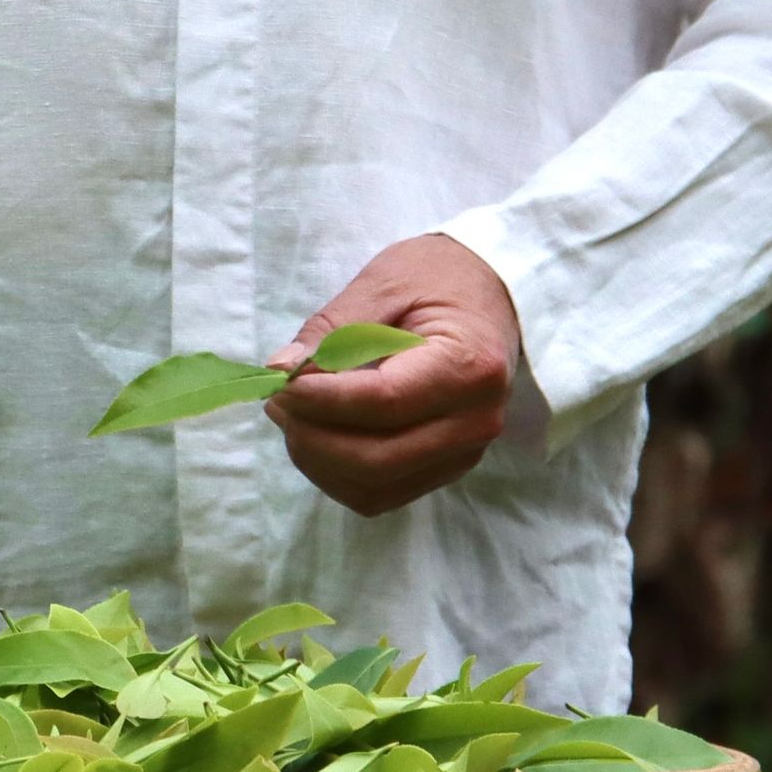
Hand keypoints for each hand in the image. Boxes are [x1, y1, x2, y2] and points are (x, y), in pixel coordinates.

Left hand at [264, 234, 521, 516]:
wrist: (492, 293)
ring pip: (374, 486)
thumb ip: (333, 328)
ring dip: (319, 460)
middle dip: (313, 436)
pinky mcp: (446, 467)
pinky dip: (337, 474)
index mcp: (468, 366)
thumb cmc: (440, 277)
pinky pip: (381, 493)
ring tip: (294, 414)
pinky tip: (319, 434)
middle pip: (377, 458)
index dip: (323, 398)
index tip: (281, 383)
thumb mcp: (385, 282)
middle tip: (278, 400)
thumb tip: (281, 370)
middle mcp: (474, 422)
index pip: (384, 402)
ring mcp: (464, 453)